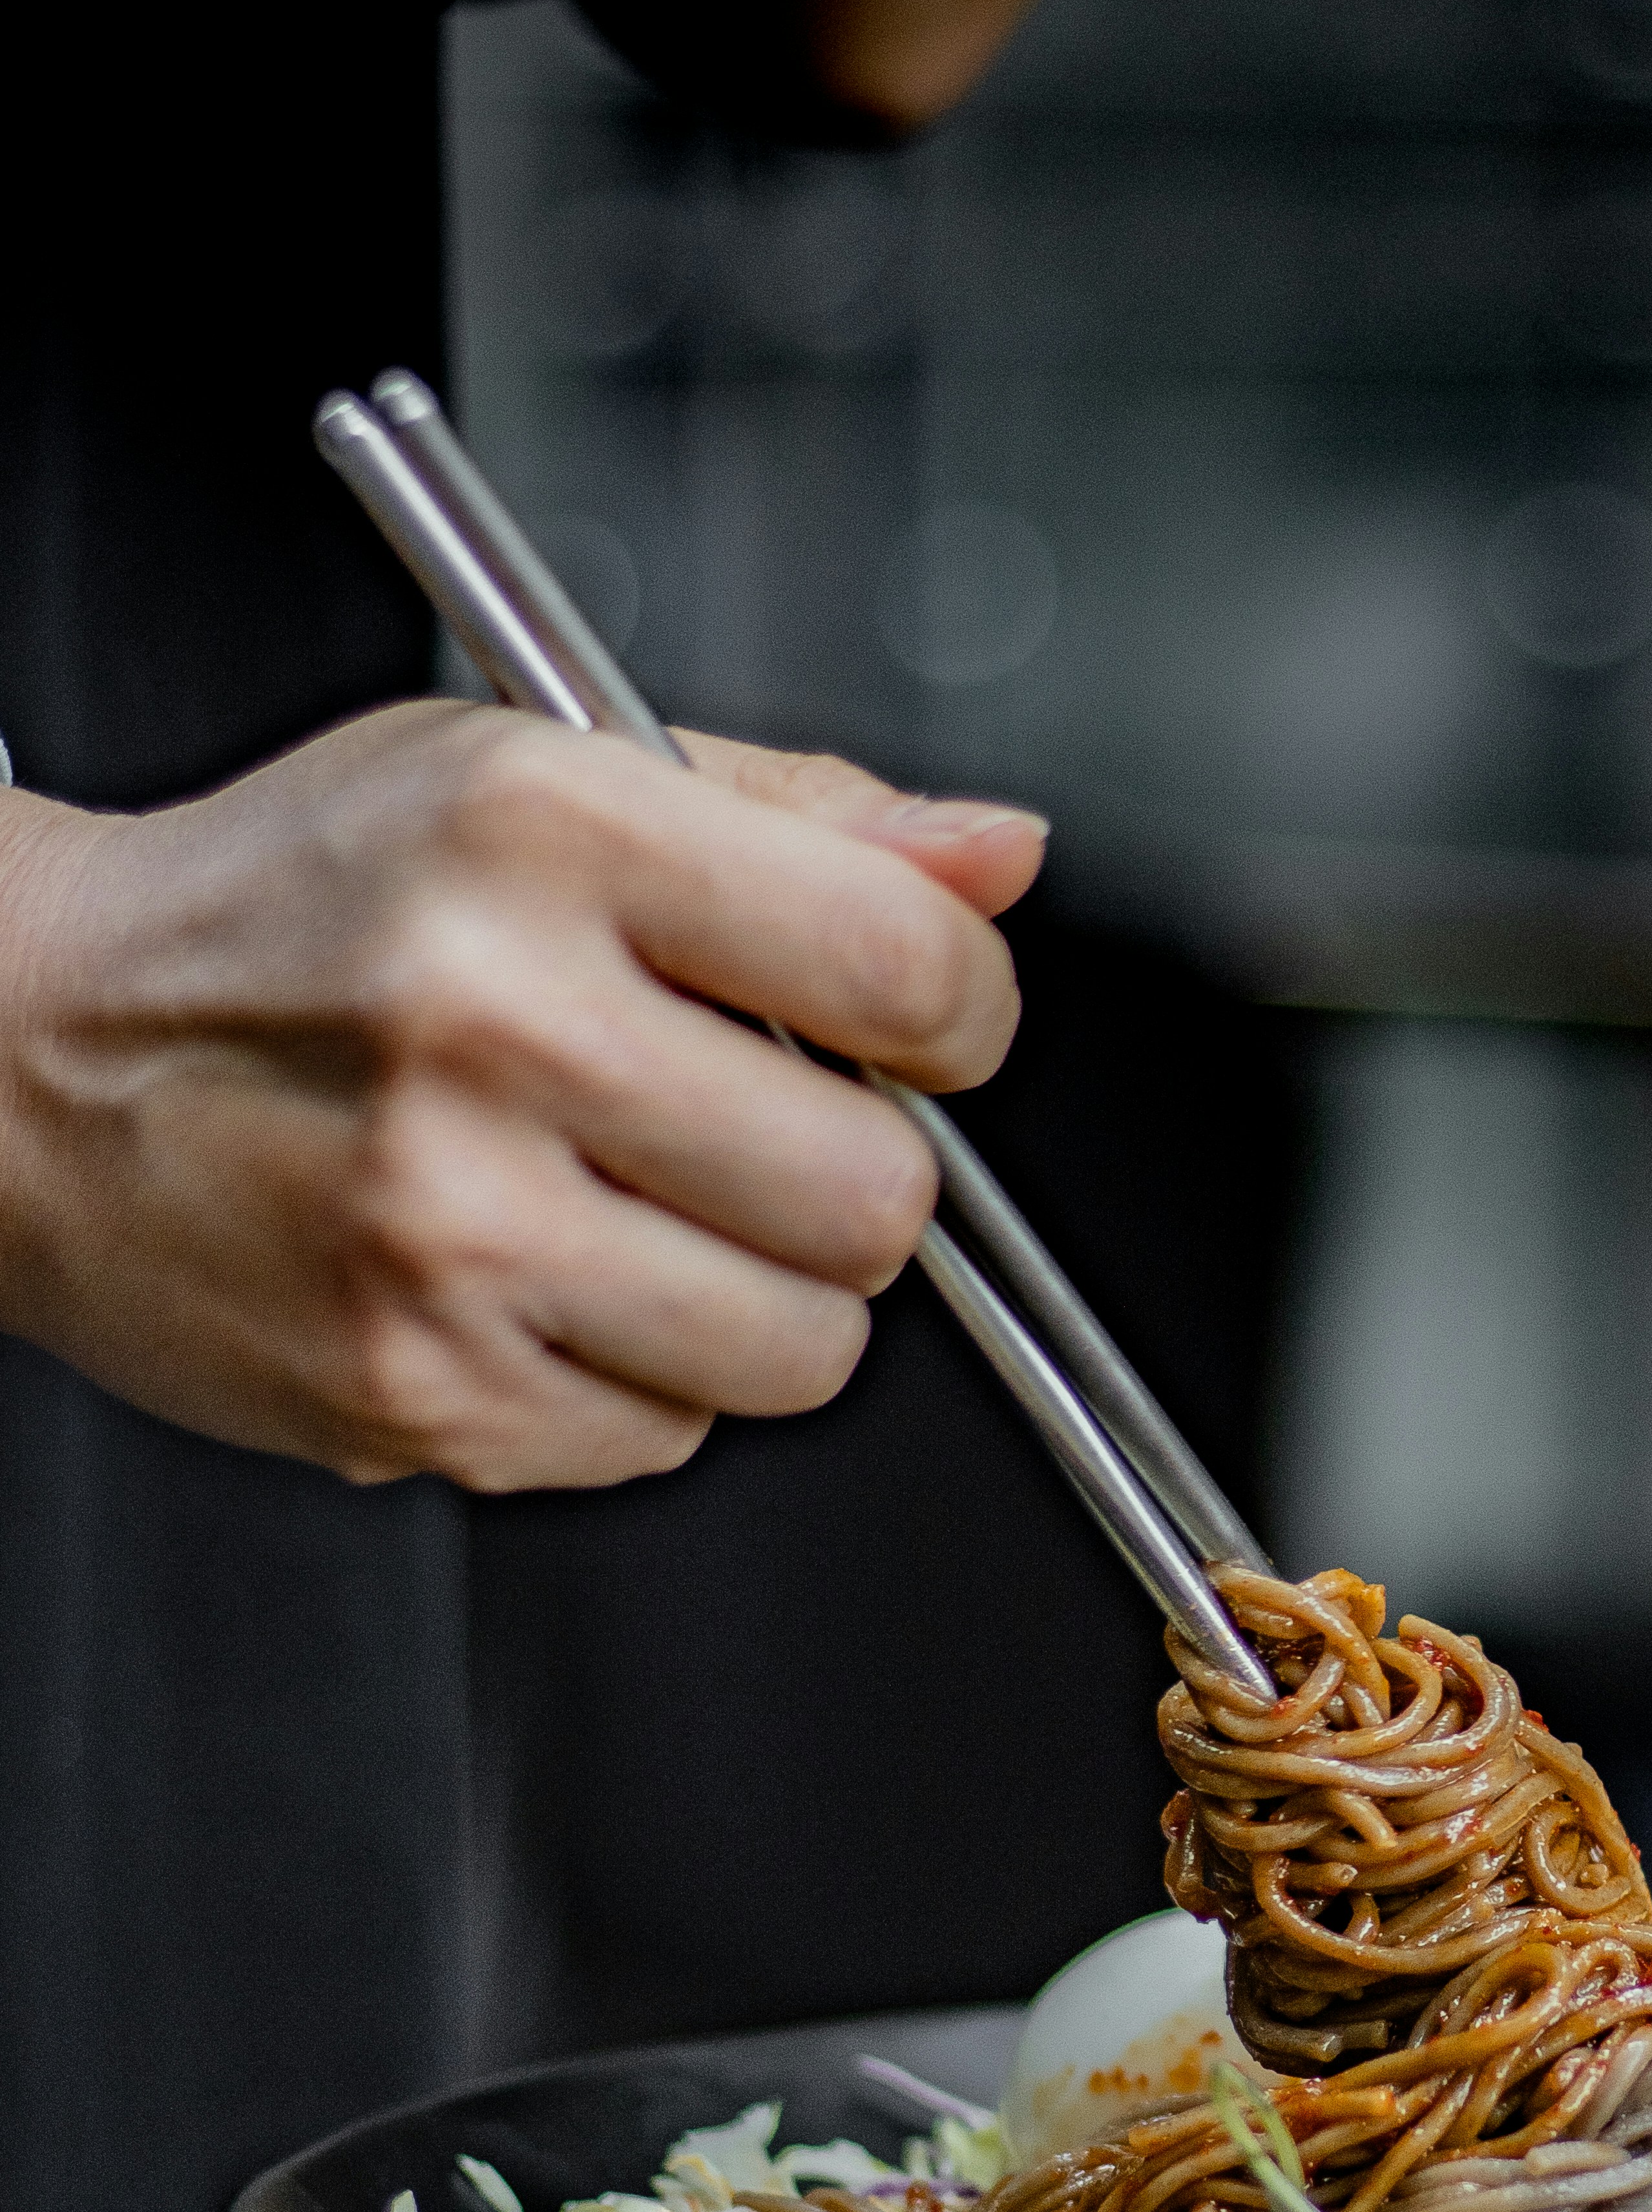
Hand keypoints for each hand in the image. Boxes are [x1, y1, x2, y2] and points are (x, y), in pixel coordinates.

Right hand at [0, 702, 1043, 1488]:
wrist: (28, 1055)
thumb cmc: (294, 910)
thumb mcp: (538, 776)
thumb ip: (798, 817)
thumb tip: (994, 858)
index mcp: (544, 834)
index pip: (910, 968)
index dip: (958, 1014)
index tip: (919, 1024)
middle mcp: (494, 1025)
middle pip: (881, 1195)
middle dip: (854, 1175)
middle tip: (749, 1128)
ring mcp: (453, 1229)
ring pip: (806, 1347)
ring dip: (766, 1293)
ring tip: (641, 1206)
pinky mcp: (422, 1390)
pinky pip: (671, 1435)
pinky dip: (643, 1375)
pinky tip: (541, 1277)